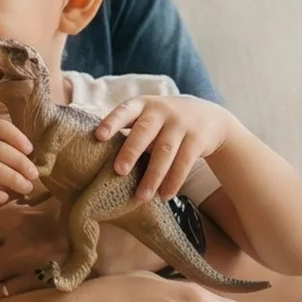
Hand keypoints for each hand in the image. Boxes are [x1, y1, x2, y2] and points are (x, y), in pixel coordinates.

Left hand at [98, 92, 229, 203]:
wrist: (208, 117)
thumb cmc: (164, 121)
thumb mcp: (147, 115)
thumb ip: (127, 127)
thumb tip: (93, 152)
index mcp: (142, 104)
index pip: (125, 110)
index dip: (112, 122)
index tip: (99, 136)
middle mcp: (161, 111)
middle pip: (144, 131)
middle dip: (131, 151)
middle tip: (118, 171)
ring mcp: (180, 124)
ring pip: (165, 151)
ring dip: (153, 176)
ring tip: (141, 197)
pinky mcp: (197, 139)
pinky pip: (184, 162)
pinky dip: (174, 181)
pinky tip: (164, 196)